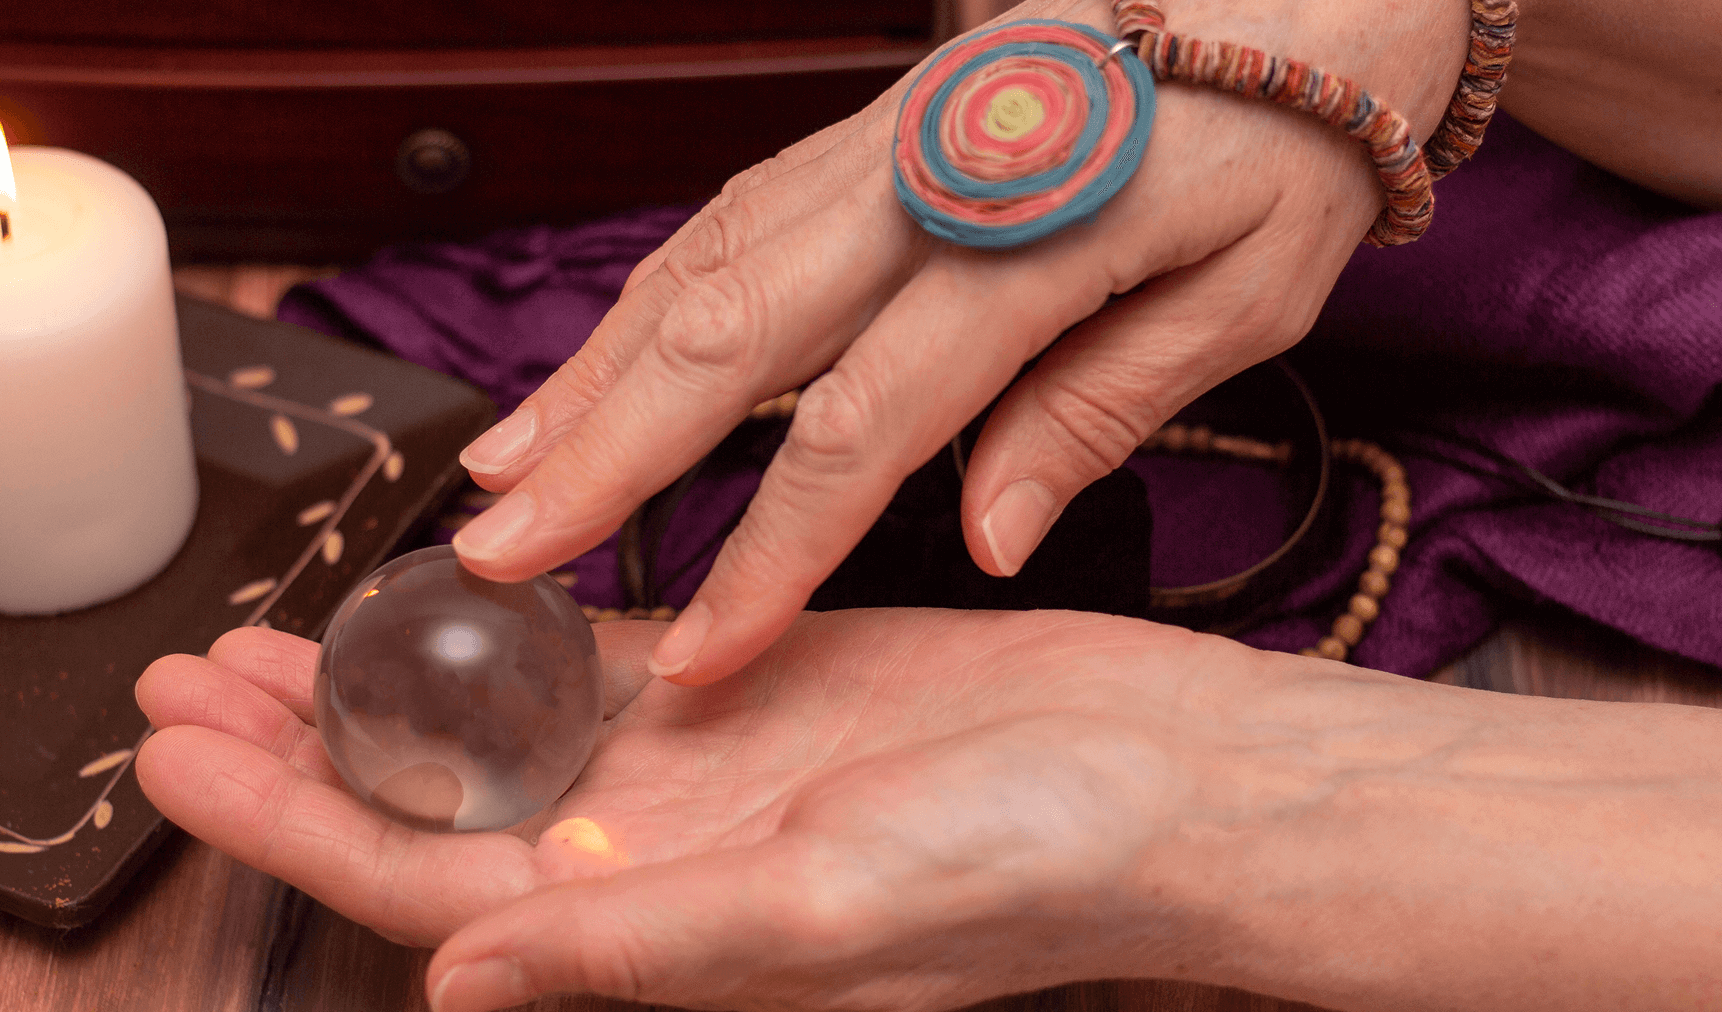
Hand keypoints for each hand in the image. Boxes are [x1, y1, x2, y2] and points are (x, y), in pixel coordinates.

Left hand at [134, 610, 1289, 1009]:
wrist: (1162, 775)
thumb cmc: (1029, 861)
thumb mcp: (826, 910)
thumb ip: (639, 943)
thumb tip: (454, 984)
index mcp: (657, 934)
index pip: (427, 882)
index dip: (291, 823)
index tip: (179, 756)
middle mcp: (658, 861)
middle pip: (434, 804)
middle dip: (299, 751)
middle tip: (185, 677)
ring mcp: (701, 771)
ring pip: (497, 725)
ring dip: (386, 681)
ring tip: (273, 634)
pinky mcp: (752, 684)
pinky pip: (599, 658)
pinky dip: (513, 625)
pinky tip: (446, 590)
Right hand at [448, 0, 1465, 684]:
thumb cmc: (1286, 146)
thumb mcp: (1244, 299)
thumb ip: (1097, 412)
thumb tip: (987, 537)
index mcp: (1030, 239)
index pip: (867, 423)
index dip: (773, 547)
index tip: (705, 648)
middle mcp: (923, 182)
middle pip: (729, 331)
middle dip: (602, 455)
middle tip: (499, 552)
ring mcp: (877, 143)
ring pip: (701, 264)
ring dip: (592, 374)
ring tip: (506, 471)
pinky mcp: (858, 130)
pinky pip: (724, 220)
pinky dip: (643, 303)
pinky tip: (591, 368)